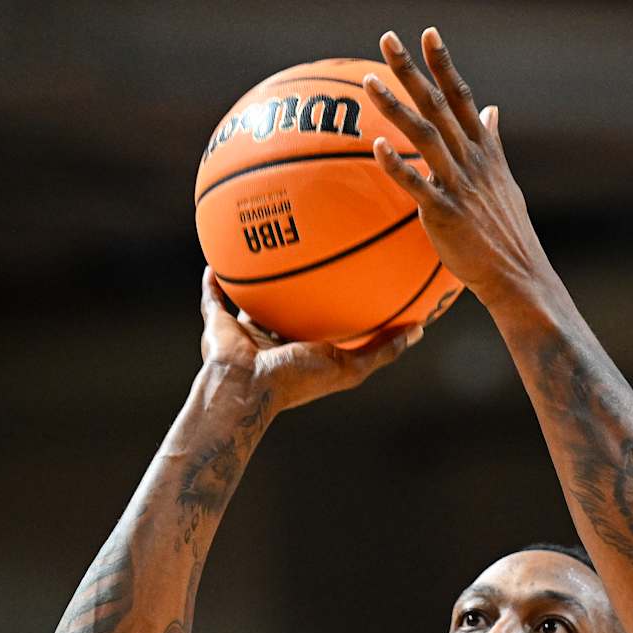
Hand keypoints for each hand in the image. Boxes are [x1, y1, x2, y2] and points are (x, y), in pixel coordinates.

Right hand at [199, 268, 421, 412]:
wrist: (248, 388)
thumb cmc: (298, 380)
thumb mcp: (350, 367)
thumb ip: (382, 351)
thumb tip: (419, 330)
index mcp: (304, 349)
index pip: (322, 322)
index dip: (336, 302)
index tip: (352, 278)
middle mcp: (275, 339)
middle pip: (289, 307)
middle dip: (298, 286)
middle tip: (310, 253)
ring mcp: (246, 332)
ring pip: (252, 299)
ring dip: (257, 278)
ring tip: (265, 244)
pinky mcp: (218, 324)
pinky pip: (213, 296)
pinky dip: (214, 279)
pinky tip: (219, 253)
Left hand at [363, 28, 556, 308]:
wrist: (517, 274)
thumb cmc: (506, 231)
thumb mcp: (504, 179)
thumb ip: (493, 142)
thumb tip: (491, 110)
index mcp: (484, 150)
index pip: (461, 96)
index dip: (444, 64)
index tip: (427, 33)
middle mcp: (472, 160)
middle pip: (438, 105)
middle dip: (412, 70)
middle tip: (387, 39)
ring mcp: (459, 185)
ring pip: (425, 136)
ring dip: (395, 107)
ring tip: (369, 82)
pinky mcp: (445, 214)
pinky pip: (417, 185)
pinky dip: (398, 165)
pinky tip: (376, 146)